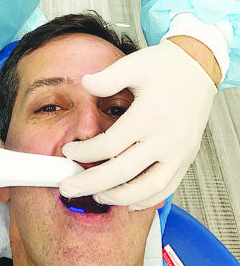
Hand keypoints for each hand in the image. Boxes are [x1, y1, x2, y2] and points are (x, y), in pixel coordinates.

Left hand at [60, 40, 216, 209]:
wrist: (198, 67)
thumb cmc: (166, 66)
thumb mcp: (134, 64)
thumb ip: (108, 77)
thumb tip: (85, 84)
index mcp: (150, 114)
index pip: (110, 145)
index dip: (85, 152)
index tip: (68, 151)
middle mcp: (166, 137)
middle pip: (123, 171)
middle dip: (91, 183)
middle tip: (68, 187)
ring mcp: (179, 151)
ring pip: (148, 187)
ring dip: (119, 197)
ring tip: (97, 196)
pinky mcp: (187, 157)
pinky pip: (168, 187)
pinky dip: (148, 199)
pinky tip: (129, 201)